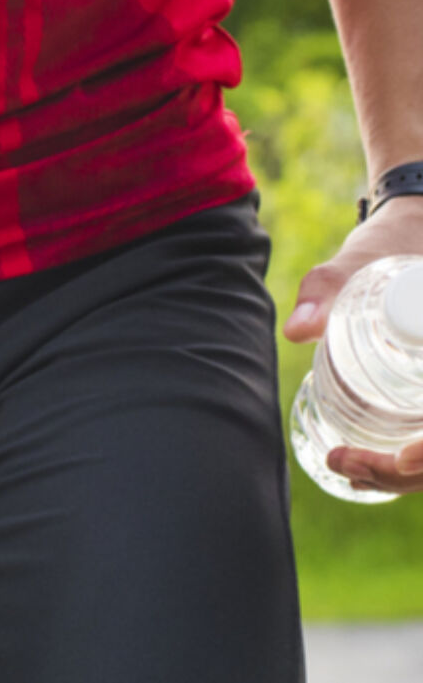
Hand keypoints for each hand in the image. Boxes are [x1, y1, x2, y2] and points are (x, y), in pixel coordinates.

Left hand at [284, 197, 422, 493]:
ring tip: (343, 466)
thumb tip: (296, 331)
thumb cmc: (390, 245)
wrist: (417, 231)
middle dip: (406, 472)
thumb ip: (327, 289)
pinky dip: (406, 466)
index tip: (402, 458)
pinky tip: (365, 471)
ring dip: (402, 476)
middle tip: (344, 463)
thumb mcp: (362, 261)